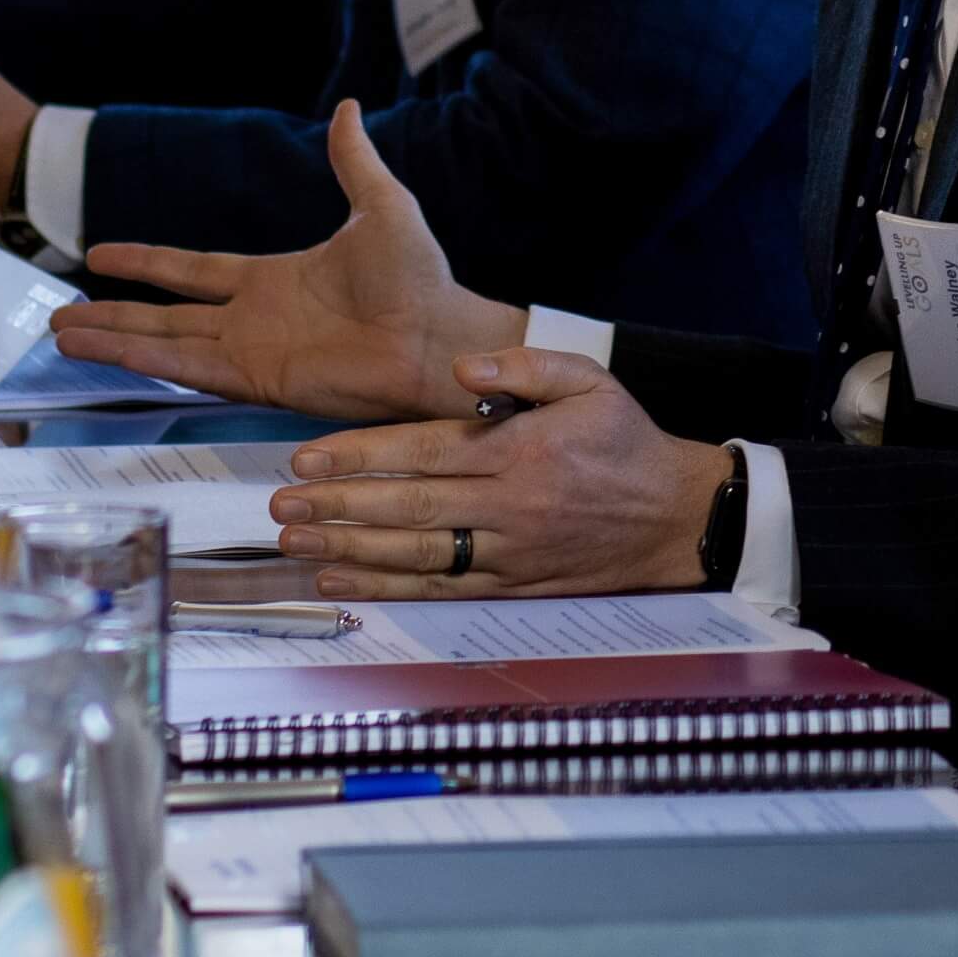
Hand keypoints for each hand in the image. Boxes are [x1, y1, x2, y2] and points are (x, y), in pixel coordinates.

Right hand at [53, 104, 526, 420]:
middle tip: (59, 316)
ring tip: (61, 334)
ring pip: (162, 342)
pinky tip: (104, 352)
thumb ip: (352, 160)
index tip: (102, 255)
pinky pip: (187, 367)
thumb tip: (347, 107)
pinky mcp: (256, 378)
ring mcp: (250, 350)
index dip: (149, 264)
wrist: (439, 333)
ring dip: (113, 338)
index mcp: (274, 278)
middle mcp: (252, 317)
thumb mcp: (382, 205)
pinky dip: (142, 359)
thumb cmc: (421, 278)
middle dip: (112, 314)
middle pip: (164, 314)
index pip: (193, 271)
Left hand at [266, 347, 734, 598]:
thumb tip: (464, 369)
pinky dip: (388, 588)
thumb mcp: (590, 380)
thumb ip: (525, 365)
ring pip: (416, 553)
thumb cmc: (626, 443)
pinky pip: (441, 590)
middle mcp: (508, 505)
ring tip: (296, 542)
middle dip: (338, 505)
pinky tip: (344, 579)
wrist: (675, 517)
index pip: (423, 450)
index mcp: (520, 450)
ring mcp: (509, 552)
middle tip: (282, 504)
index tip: (307, 455)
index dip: (360, 453)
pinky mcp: (512, 586)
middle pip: (408, 506)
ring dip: (350, 549)